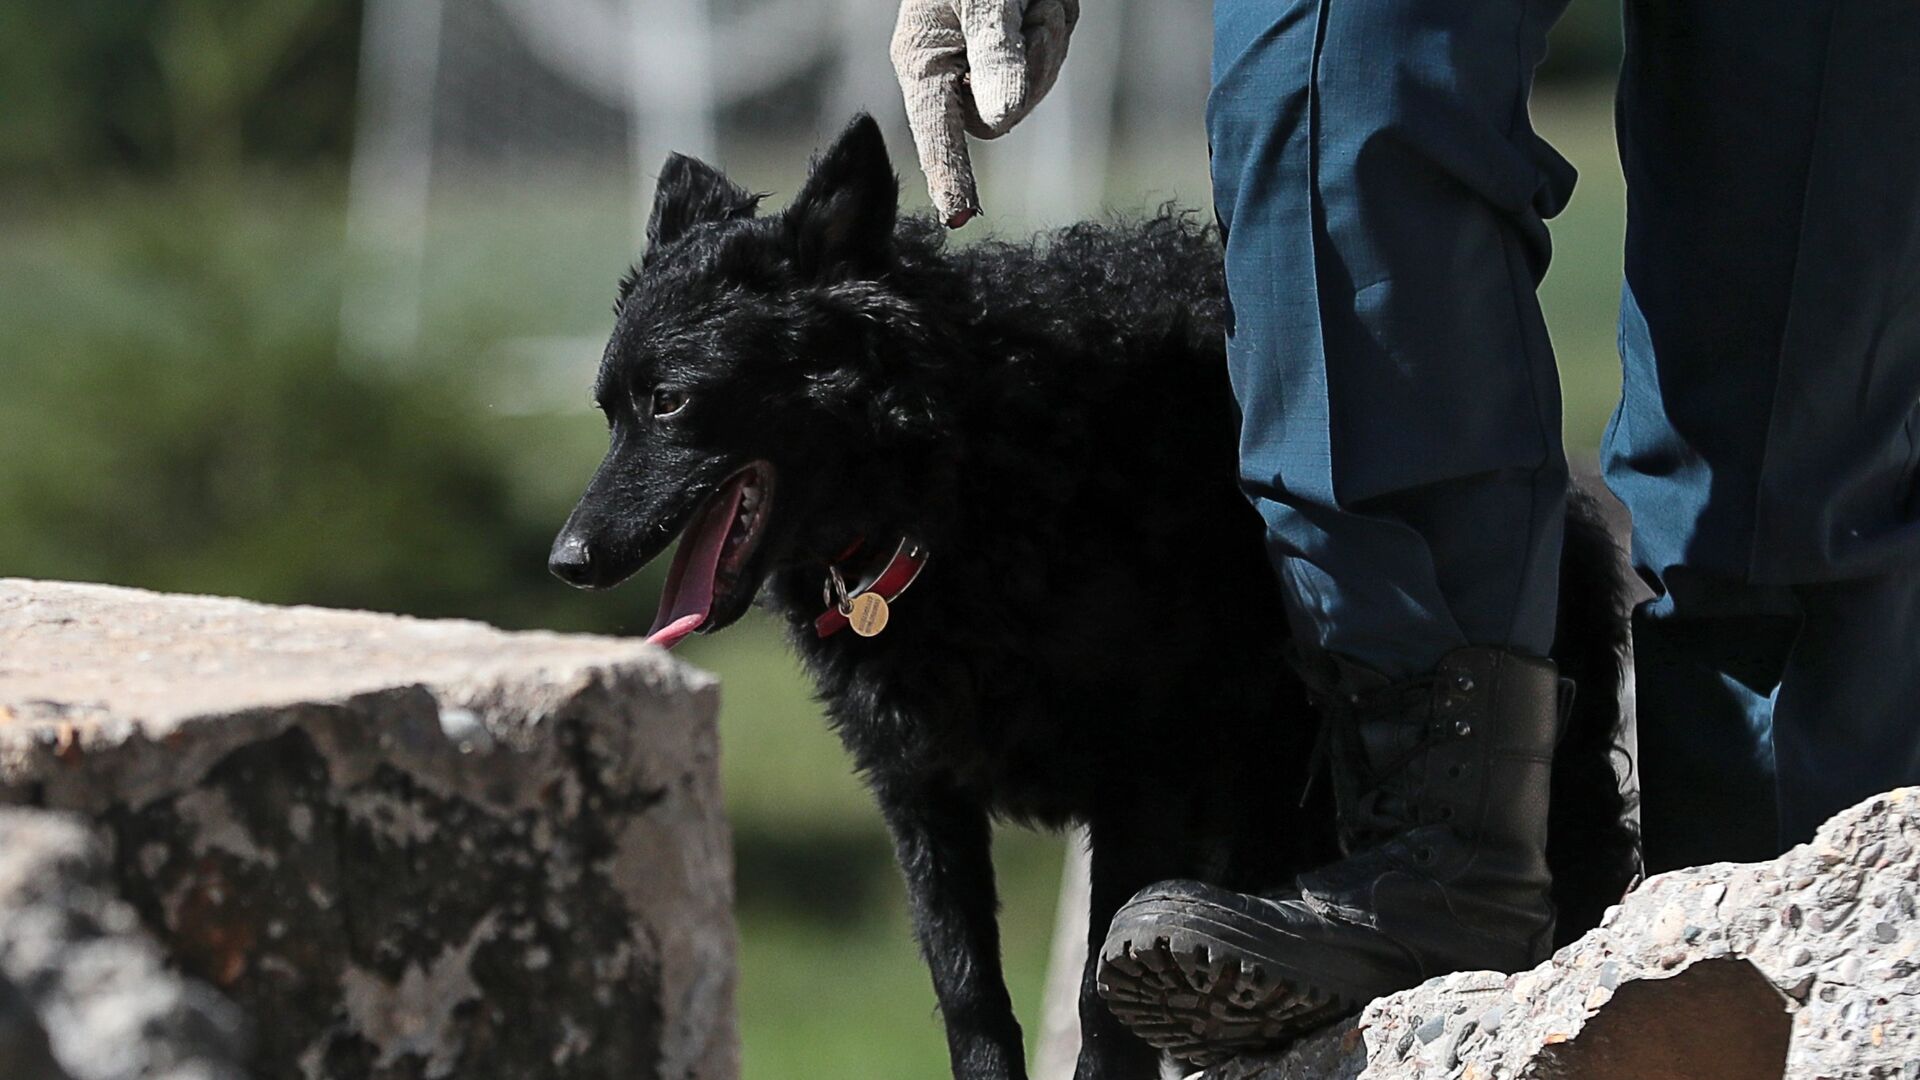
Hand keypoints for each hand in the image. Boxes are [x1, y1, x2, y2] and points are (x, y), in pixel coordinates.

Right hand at [890, 0, 1078, 226]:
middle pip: (1003, 114)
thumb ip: (995, 53)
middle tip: (1036, 17)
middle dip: (1033, 70)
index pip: (937, 132)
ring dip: (1048, 38)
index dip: (951, 175)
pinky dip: (1055, 22)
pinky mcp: (1013, 45)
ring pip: (1033, 86)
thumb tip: (1005, 118)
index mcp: (924, 61)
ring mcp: (984, 60)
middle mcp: (951, 68)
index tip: (959, 219)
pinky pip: (1049, 55)